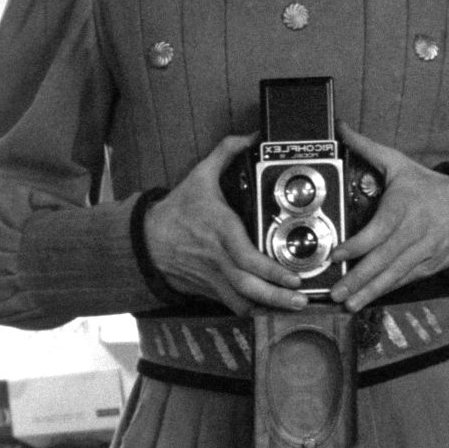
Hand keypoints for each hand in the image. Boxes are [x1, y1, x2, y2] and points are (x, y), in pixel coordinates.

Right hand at [143, 134, 307, 315]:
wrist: (147, 240)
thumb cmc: (176, 210)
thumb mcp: (199, 175)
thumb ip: (226, 152)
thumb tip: (250, 136)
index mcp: (220, 231)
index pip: (247, 258)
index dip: (271, 271)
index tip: (294, 275)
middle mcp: (219, 258)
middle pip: (249, 286)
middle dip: (277, 296)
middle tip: (302, 298)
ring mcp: (214, 277)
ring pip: (242, 301)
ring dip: (268, 307)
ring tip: (294, 308)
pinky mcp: (211, 289)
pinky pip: (234, 306)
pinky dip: (253, 311)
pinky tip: (272, 312)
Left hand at [329, 123, 448, 311]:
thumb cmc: (426, 186)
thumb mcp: (398, 163)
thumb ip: (367, 147)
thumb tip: (340, 128)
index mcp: (403, 207)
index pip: (378, 231)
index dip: (357, 246)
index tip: (337, 255)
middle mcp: (413, 233)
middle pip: (383, 259)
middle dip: (358, 278)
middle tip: (337, 292)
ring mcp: (422, 252)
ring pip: (393, 275)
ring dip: (369, 292)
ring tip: (349, 304)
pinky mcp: (427, 266)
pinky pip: (404, 281)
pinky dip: (385, 292)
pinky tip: (368, 301)